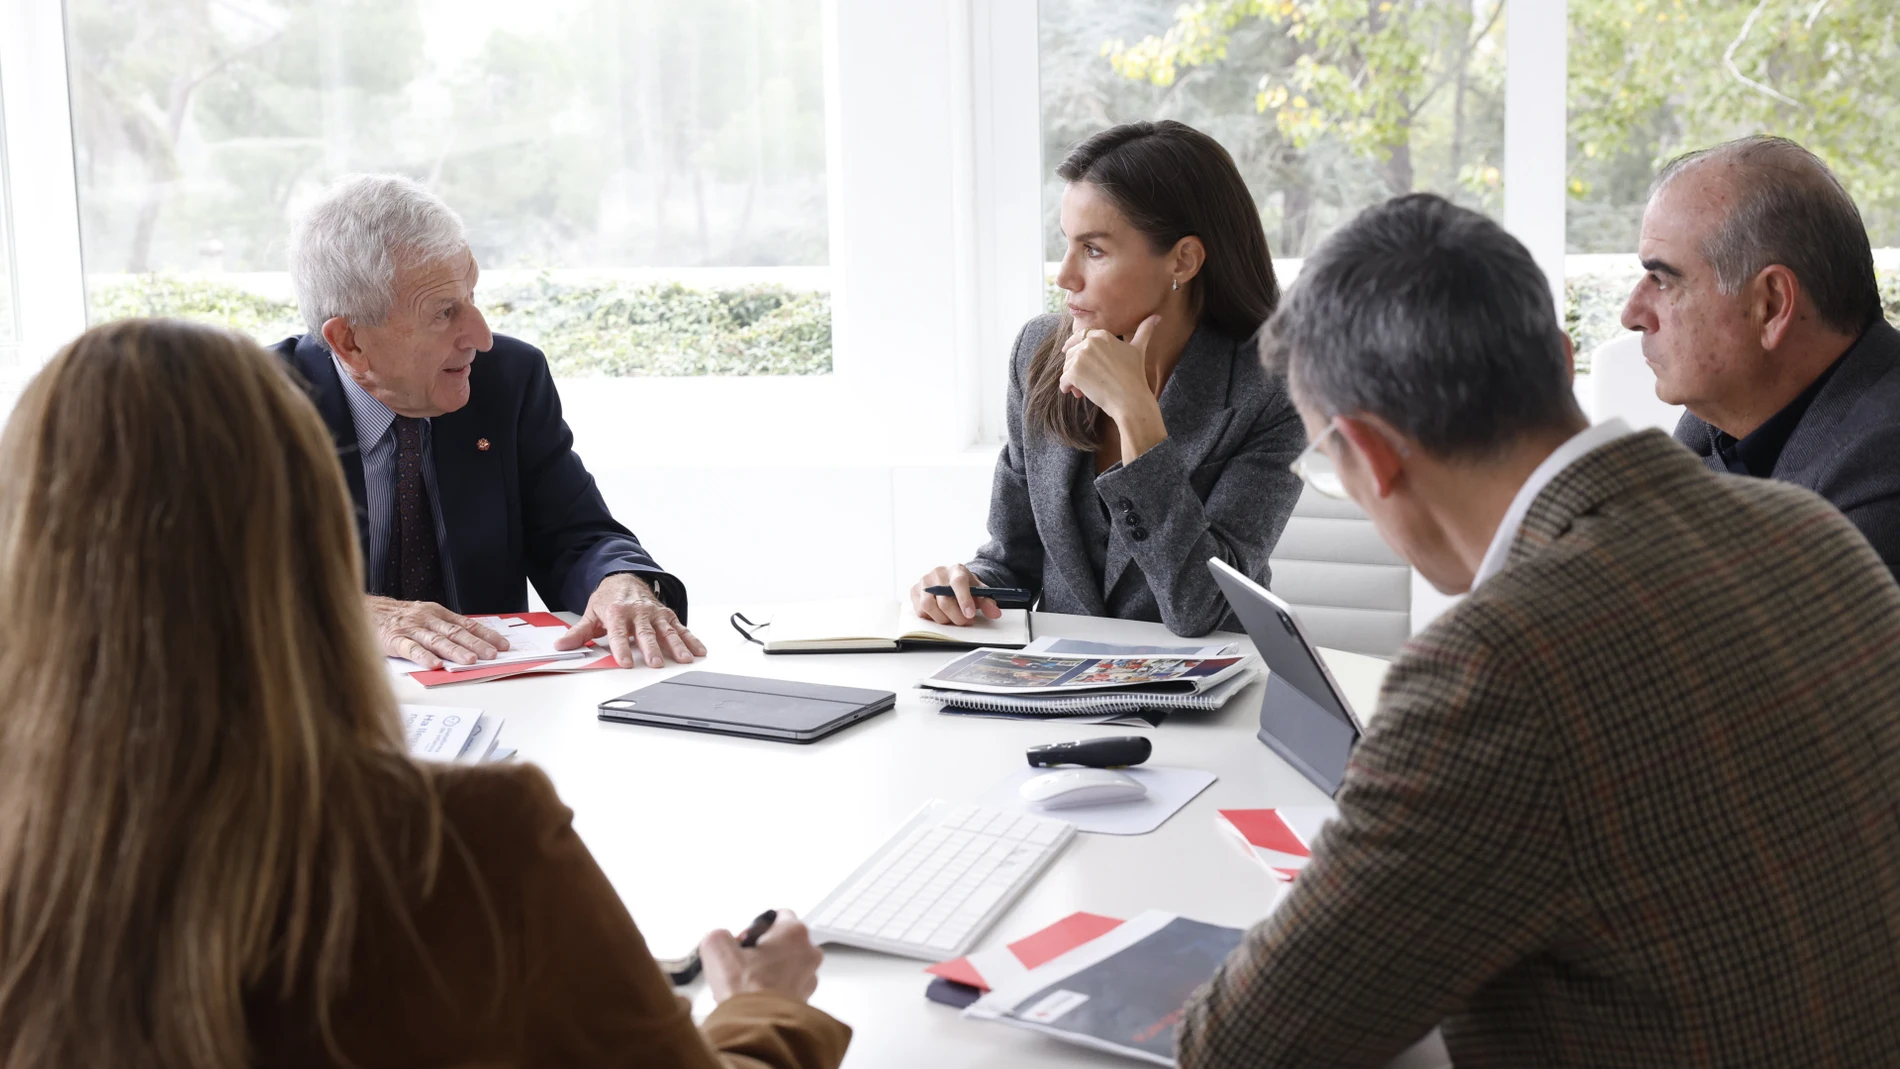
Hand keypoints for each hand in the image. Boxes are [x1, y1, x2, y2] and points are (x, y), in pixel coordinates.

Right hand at [366, 594, 509, 668]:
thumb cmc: (398, 617)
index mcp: (437, 613)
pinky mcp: (394, 640)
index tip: (503, 644)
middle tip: (493, 655)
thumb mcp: (425, 617)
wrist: (365, 610)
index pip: (467, 624)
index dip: (486, 634)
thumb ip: (444, 629)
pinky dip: (423, 656)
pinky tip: (434, 664)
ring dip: (455, 651)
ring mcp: (411, 629)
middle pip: (456, 633)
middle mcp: (427, 619)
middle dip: (477, 644)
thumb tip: (472, 644)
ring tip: (470, 661)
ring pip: (437, 641)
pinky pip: (410, 648)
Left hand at [555, 573, 705, 668]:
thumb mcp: (591, 613)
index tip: (625, 662)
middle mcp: (638, 612)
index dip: (621, 648)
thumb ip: (579, 633)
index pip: (618, 634)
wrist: (624, 579)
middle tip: (655, 663)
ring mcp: (654, 613)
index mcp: (617, 612)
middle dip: (651, 648)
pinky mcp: (666, 614)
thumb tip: (562, 645)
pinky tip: (699, 650)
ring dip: (676, 645)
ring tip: (684, 659)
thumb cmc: (609, 599)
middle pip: (645, 633)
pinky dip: (691, 638)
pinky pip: (681, 627)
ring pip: (667, 630)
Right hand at [699, 910, 823, 1003]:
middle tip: (745, 961)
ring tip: (749, 982)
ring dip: (771, 970)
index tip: (747, 940)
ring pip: (789, 965)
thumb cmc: (745, 988)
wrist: (756, 1026)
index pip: (780, 915)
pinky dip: (776, 989)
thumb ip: (719, 935)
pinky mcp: (806, 998)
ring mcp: (810, 977)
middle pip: (785, 941)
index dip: (758, 927)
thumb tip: (721, 939)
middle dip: (766, 949)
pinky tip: (757, 996)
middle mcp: (809, 952)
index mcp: (794, 932)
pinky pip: (790, 986)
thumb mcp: (716, 947)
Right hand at [910, 564, 1001, 626]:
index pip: (959, 583)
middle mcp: (938, 573)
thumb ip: (988, 603)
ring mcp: (924, 581)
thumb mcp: (979, 592)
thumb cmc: (966, 587)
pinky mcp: (914, 590)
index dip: (964, 600)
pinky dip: (931, 617)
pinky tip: (940, 614)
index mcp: (957, 570)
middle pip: (944, 600)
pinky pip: (920, 610)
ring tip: (952, 619)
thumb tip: (995, 613)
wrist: (952, 580)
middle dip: (956, 616)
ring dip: (943, 619)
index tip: (970, 614)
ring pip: (929, 606)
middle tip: (965, 621)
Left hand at [1058, 315, 1161, 419]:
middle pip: (1072, 353)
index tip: (1068, 350)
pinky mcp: (1074, 372)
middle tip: (1087, 381)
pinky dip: (1066, 387)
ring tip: (1084, 389)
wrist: (1131, 399)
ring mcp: (1081, 356)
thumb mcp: (1139, 349)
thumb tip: (1158, 316)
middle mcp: (1090, 342)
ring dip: (1072, 379)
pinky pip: (1063, 380)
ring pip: (1067, 367)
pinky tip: (1076, 393)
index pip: (1080, 336)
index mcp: (1102, 335)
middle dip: (1076, 367)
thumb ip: (1145, 331)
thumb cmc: (1135, 376)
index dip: (1074, 345)